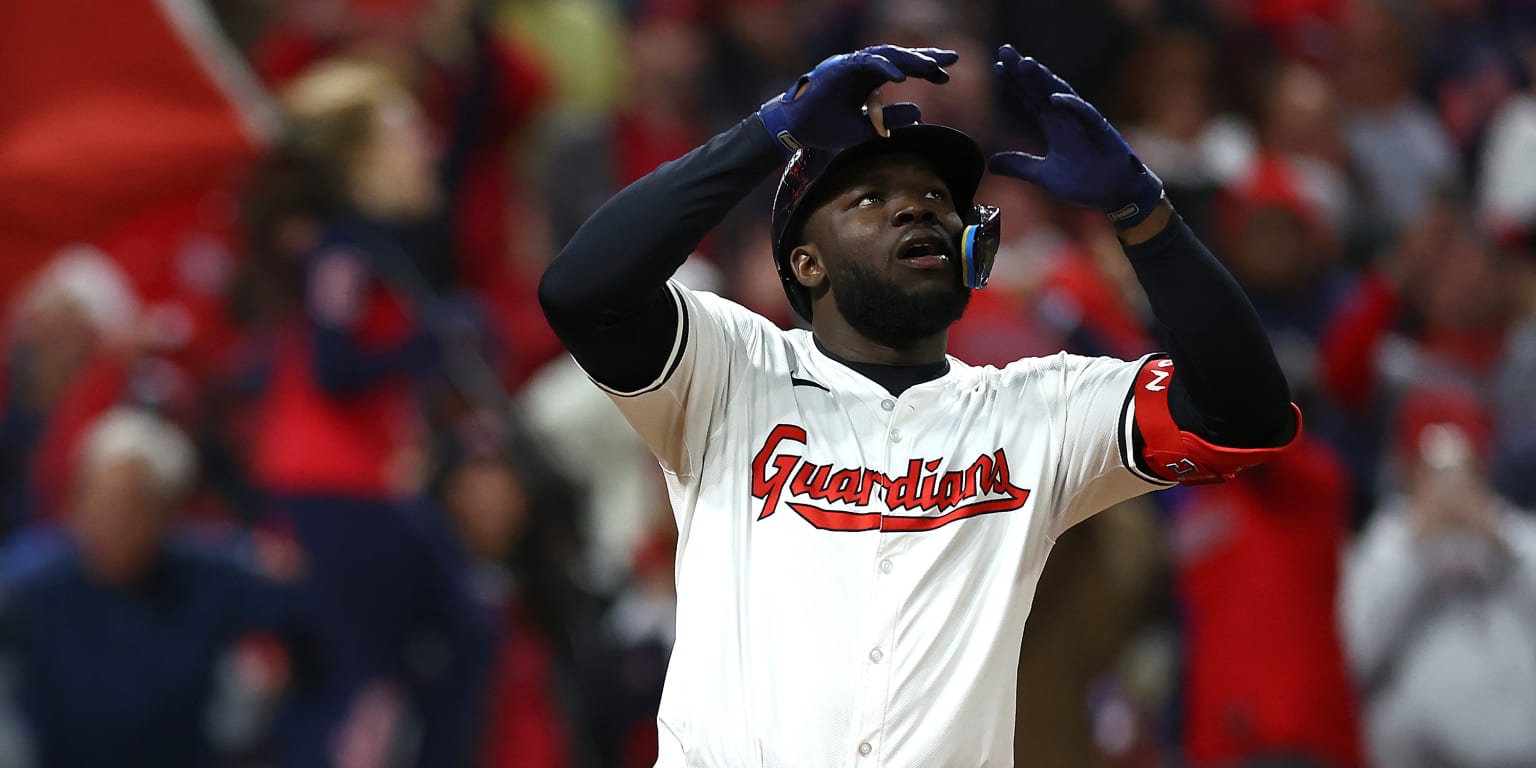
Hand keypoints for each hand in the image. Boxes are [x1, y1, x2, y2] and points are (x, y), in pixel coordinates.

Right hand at [758, 45, 957, 154]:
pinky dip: (884, 68)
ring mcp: (851, 65)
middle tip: (953, 58)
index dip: (925, 70)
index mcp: (869, 79)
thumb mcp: (866, 128)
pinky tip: (900, 79)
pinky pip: (866, 64)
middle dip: (926, 57)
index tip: (946, 76)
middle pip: (899, 56)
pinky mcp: (839, 67)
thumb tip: (920, 114)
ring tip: (933, 67)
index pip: (903, 68)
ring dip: (910, 60)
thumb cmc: (826, 129)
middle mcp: (862, 67)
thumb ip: (891, 120)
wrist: (796, 130)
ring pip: (886, 55)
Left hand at [987, 45, 1164, 227]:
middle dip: (1023, 70)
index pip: (1030, 98)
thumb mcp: (1043, 176)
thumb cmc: (1085, 181)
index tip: (997, 66)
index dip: (1015, 83)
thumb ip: (1019, 166)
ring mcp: (1084, 123)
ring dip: (1044, 79)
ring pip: (1062, 95)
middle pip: (1042, 89)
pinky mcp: (1102, 134)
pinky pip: (1087, 116)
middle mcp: (1067, 118)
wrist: (1115, 194)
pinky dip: (1072, 106)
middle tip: (1005, 49)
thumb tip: (991, 163)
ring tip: (1025, 63)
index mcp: (1054, 125)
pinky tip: (1055, 98)